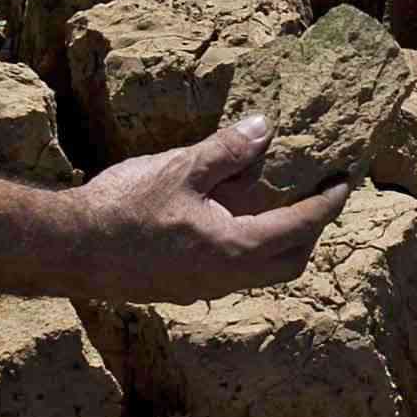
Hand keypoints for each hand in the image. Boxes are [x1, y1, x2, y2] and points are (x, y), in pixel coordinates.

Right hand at [64, 115, 349, 303]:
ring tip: (273, 204)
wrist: (70, 251)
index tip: (346, 181)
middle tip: (315, 196)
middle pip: (290, 261)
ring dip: (276, 242)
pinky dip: (244, 247)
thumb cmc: (123, 209)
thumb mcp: (179, 169)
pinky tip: (224, 220)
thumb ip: (226, 151)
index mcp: (237, 248)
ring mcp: (204, 287)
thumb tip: (264, 128)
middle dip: (310, 231)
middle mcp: (228, 277)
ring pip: (259, 271)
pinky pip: (231, 272)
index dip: (328, 202)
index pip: (302, 226)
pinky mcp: (182, 288)